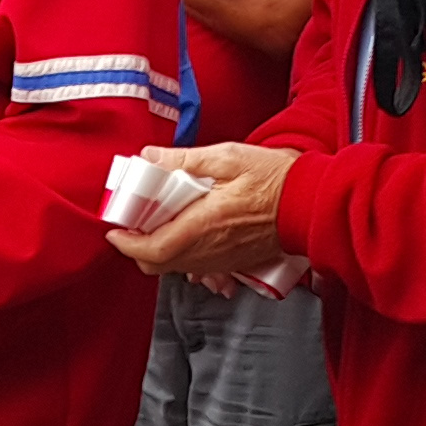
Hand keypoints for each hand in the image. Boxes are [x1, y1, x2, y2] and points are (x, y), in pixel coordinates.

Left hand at [107, 142, 296, 287]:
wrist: (311, 202)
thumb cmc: (276, 179)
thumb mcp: (228, 157)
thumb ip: (184, 160)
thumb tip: (150, 158)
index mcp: (204, 224)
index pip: (154, 249)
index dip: (128, 244)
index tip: (115, 231)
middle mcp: (210, 249)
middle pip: (158, 264)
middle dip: (137, 248)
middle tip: (132, 225)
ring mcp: (222, 260)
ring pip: (176, 268)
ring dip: (159, 250)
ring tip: (156, 224)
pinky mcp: (233, 263)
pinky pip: (197, 267)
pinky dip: (181, 255)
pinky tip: (185, 232)